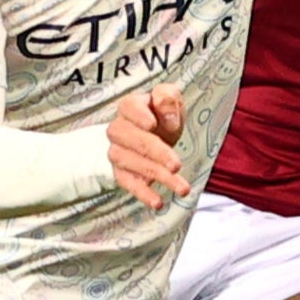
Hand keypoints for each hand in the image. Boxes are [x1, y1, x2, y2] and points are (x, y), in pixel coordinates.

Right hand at [109, 84, 189, 210]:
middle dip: (157, 153)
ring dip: (158, 176)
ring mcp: (117, 152)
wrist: (154, 134)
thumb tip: (168, 118)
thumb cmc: (163, 115)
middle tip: (177, 165)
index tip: (153, 125)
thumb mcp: (170, 99)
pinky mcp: (121, 172)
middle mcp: (119, 129)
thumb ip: (168, 97)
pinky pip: (128, 183)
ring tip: (182, 187)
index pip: (129, 107)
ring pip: (133, 164)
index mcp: (130, 106)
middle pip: (134, 140)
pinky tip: (158, 202)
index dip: (139, 116)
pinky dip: (143, 194)